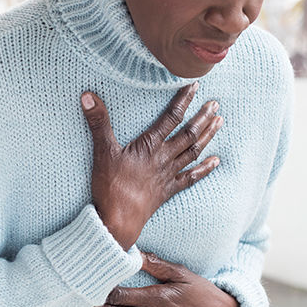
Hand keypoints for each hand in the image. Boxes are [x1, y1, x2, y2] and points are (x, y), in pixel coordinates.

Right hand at [81, 83, 222, 249]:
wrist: (119, 219)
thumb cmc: (110, 186)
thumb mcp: (102, 151)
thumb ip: (98, 122)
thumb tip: (87, 95)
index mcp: (150, 146)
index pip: (171, 118)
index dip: (183, 101)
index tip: (195, 87)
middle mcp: (164, 158)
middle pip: (188, 134)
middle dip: (202, 117)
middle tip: (215, 104)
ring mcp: (168, 174)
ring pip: (193, 152)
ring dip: (207, 136)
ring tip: (219, 122)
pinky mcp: (168, 190)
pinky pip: (191, 178)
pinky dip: (205, 169)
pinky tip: (216, 161)